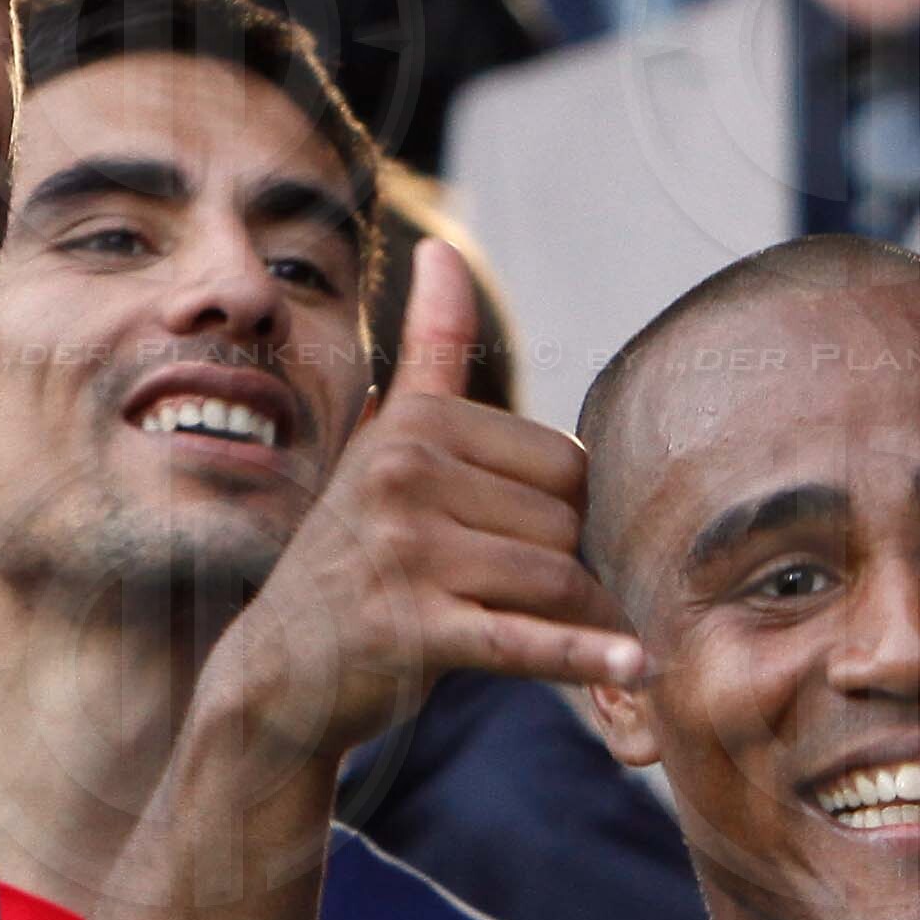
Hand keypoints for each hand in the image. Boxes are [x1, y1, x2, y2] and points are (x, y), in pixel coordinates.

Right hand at [204, 236, 644, 772]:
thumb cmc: (357, 553)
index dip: (561, 510)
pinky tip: (637, 665)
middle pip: (566, 520)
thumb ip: (430, 351)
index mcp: (414, 424)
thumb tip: (442, 250)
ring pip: (557, 577)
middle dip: (565, 563)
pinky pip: (528, 640)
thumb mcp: (388, 444)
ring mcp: (406, 554)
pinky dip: (586, 656)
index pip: (564, 463)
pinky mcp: (414, 631)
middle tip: (516, 594)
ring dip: (577, 618)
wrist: (282, 669)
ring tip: (552, 635)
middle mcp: (404, 476)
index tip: (521, 540)